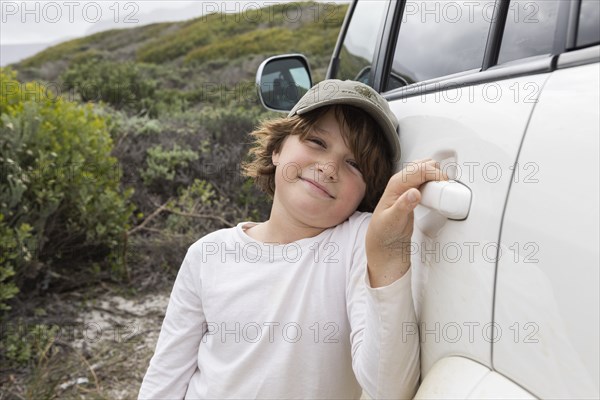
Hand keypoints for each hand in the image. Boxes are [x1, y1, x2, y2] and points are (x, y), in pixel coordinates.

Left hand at [366, 159, 447, 286]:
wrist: (384, 241)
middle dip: (438, 172)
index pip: (420, 169)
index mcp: (396, 184)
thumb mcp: (392, 221)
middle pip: (426, 164)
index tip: (445, 185)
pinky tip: (439, 193)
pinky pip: (428, 179)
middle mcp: (402, 181)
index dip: (436, 174)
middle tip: (444, 189)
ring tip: (442, 191)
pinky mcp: (414, 191)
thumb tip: (414, 192)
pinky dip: (436, 181)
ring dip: (437, 175)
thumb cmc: (384, 232)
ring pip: (428, 169)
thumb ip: (403, 206)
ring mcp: (408, 185)